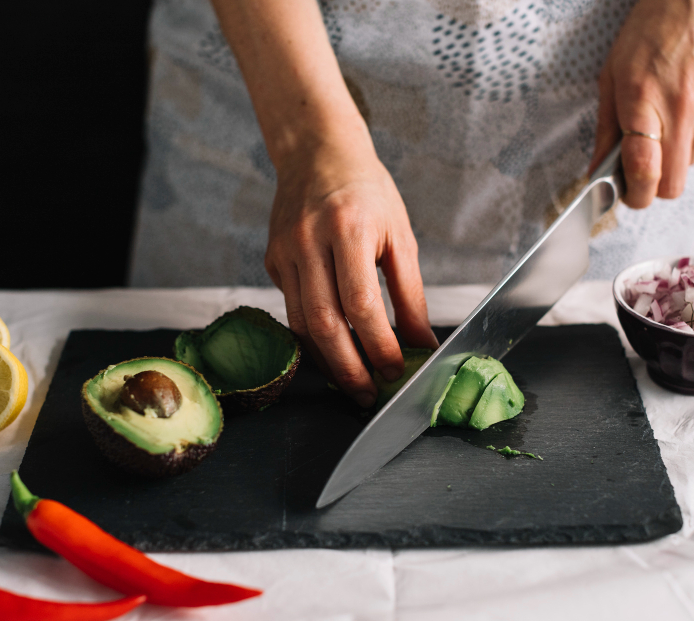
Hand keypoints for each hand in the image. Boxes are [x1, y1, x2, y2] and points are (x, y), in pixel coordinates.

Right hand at [265, 138, 437, 407]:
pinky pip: (291, 309)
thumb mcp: (399, 235)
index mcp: (350, 228)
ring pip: (300, 324)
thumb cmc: (367, 191)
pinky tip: (332, 350)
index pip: (361, 303)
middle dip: (348, 367)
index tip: (394, 370)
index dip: (378, 345)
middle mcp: (309, 241)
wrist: (316, 152)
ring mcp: (284, 252)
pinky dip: (312, 337)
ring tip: (352, 382)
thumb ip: (410, 293)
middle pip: (323, 322)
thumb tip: (422, 343)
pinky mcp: (271, 261)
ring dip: (327, 361)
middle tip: (368, 394)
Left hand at [589, 0, 693, 207]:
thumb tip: (597, 172)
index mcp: (644, 100)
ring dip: (677, 152)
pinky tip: (693, 100)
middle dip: (655, 183)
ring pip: (692, 162)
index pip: (644, 171)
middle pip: (673, 183)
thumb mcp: (613, 75)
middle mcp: (685, 106)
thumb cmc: (652, 31)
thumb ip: (606, 129)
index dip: (635, 195)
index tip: (628, 195)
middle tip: (644, 164)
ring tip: (669, 116)